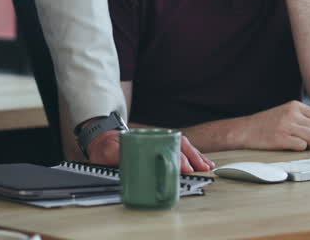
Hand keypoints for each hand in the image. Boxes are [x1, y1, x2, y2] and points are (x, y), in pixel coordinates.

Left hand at [86, 130, 215, 172]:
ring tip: (206, 167)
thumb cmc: (106, 148)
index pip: (166, 145)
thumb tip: (123, 160)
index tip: (185, 167)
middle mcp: (155, 138)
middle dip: (192, 157)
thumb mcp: (106, 151)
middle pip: (179, 144)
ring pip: (183, 146)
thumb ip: (114, 155)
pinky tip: (202, 163)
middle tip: (200, 170)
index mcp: (144, 139)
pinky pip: (181, 149)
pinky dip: (193, 156)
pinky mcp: (162, 147)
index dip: (176, 157)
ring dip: (196, 156)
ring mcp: (160, 142)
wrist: (103, 140)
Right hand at [236, 100, 309, 150]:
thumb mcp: (286, 112)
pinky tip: (294, 146)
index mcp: (295, 106)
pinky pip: (302, 145)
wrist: (245, 130)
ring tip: (304, 145)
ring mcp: (286, 125)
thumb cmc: (267, 124)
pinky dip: (301, 148)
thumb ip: (303, 117)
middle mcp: (292, 113)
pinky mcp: (280, 138)